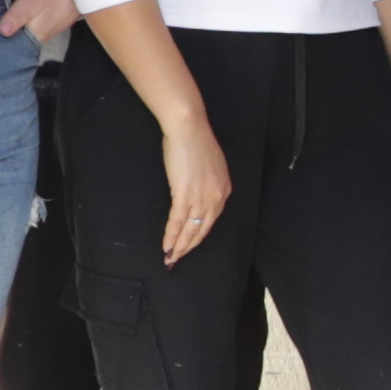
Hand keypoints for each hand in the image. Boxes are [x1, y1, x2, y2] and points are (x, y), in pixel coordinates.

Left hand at [6, 0, 78, 46]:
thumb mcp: (29, 3)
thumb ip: (15, 18)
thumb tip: (2, 32)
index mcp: (36, 36)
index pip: (15, 44)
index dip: (3, 37)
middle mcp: (44, 38)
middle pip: (23, 37)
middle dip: (12, 30)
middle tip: (3, 16)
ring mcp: (52, 30)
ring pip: (31, 30)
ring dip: (22, 24)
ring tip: (15, 13)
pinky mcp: (56, 22)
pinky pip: (39, 24)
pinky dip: (33, 19)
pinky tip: (31, 10)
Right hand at [151, 103, 235, 264]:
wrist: (188, 129)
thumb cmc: (196, 141)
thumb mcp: (210, 166)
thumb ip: (207, 183)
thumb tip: (198, 193)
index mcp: (224, 190)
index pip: (211, 220)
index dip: (199, 236)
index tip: (190, 245)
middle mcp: (216, 198)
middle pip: (201, 230)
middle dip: (189, 247)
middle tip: (177, 260)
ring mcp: (201, 198)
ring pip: (190, 230)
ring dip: (178, 247)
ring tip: (170, 258)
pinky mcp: (185, 195)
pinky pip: (177, 222)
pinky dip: (171, 236)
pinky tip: (166, 246)